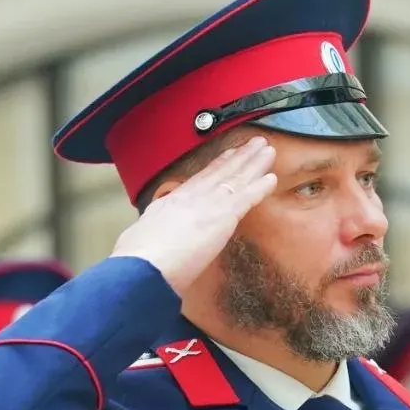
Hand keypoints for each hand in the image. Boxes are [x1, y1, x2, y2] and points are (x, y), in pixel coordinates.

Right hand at [110, 136, 276, 293]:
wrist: (142, 265)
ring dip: (254, 164)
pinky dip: (260, 188)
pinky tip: (272, 178)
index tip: (229, 154)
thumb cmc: (137, 258)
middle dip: (240, 157)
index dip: (217, 165)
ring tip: (268, 151)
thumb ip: (153, 232)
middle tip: (255, 144)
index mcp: (172, 202)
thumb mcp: (140, 236)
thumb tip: (149, 236)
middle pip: (221, 172)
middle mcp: (191, 197)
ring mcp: (207, 205)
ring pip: (236, 179)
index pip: (200, 179)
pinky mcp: (222, 218)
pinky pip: (246, 198)